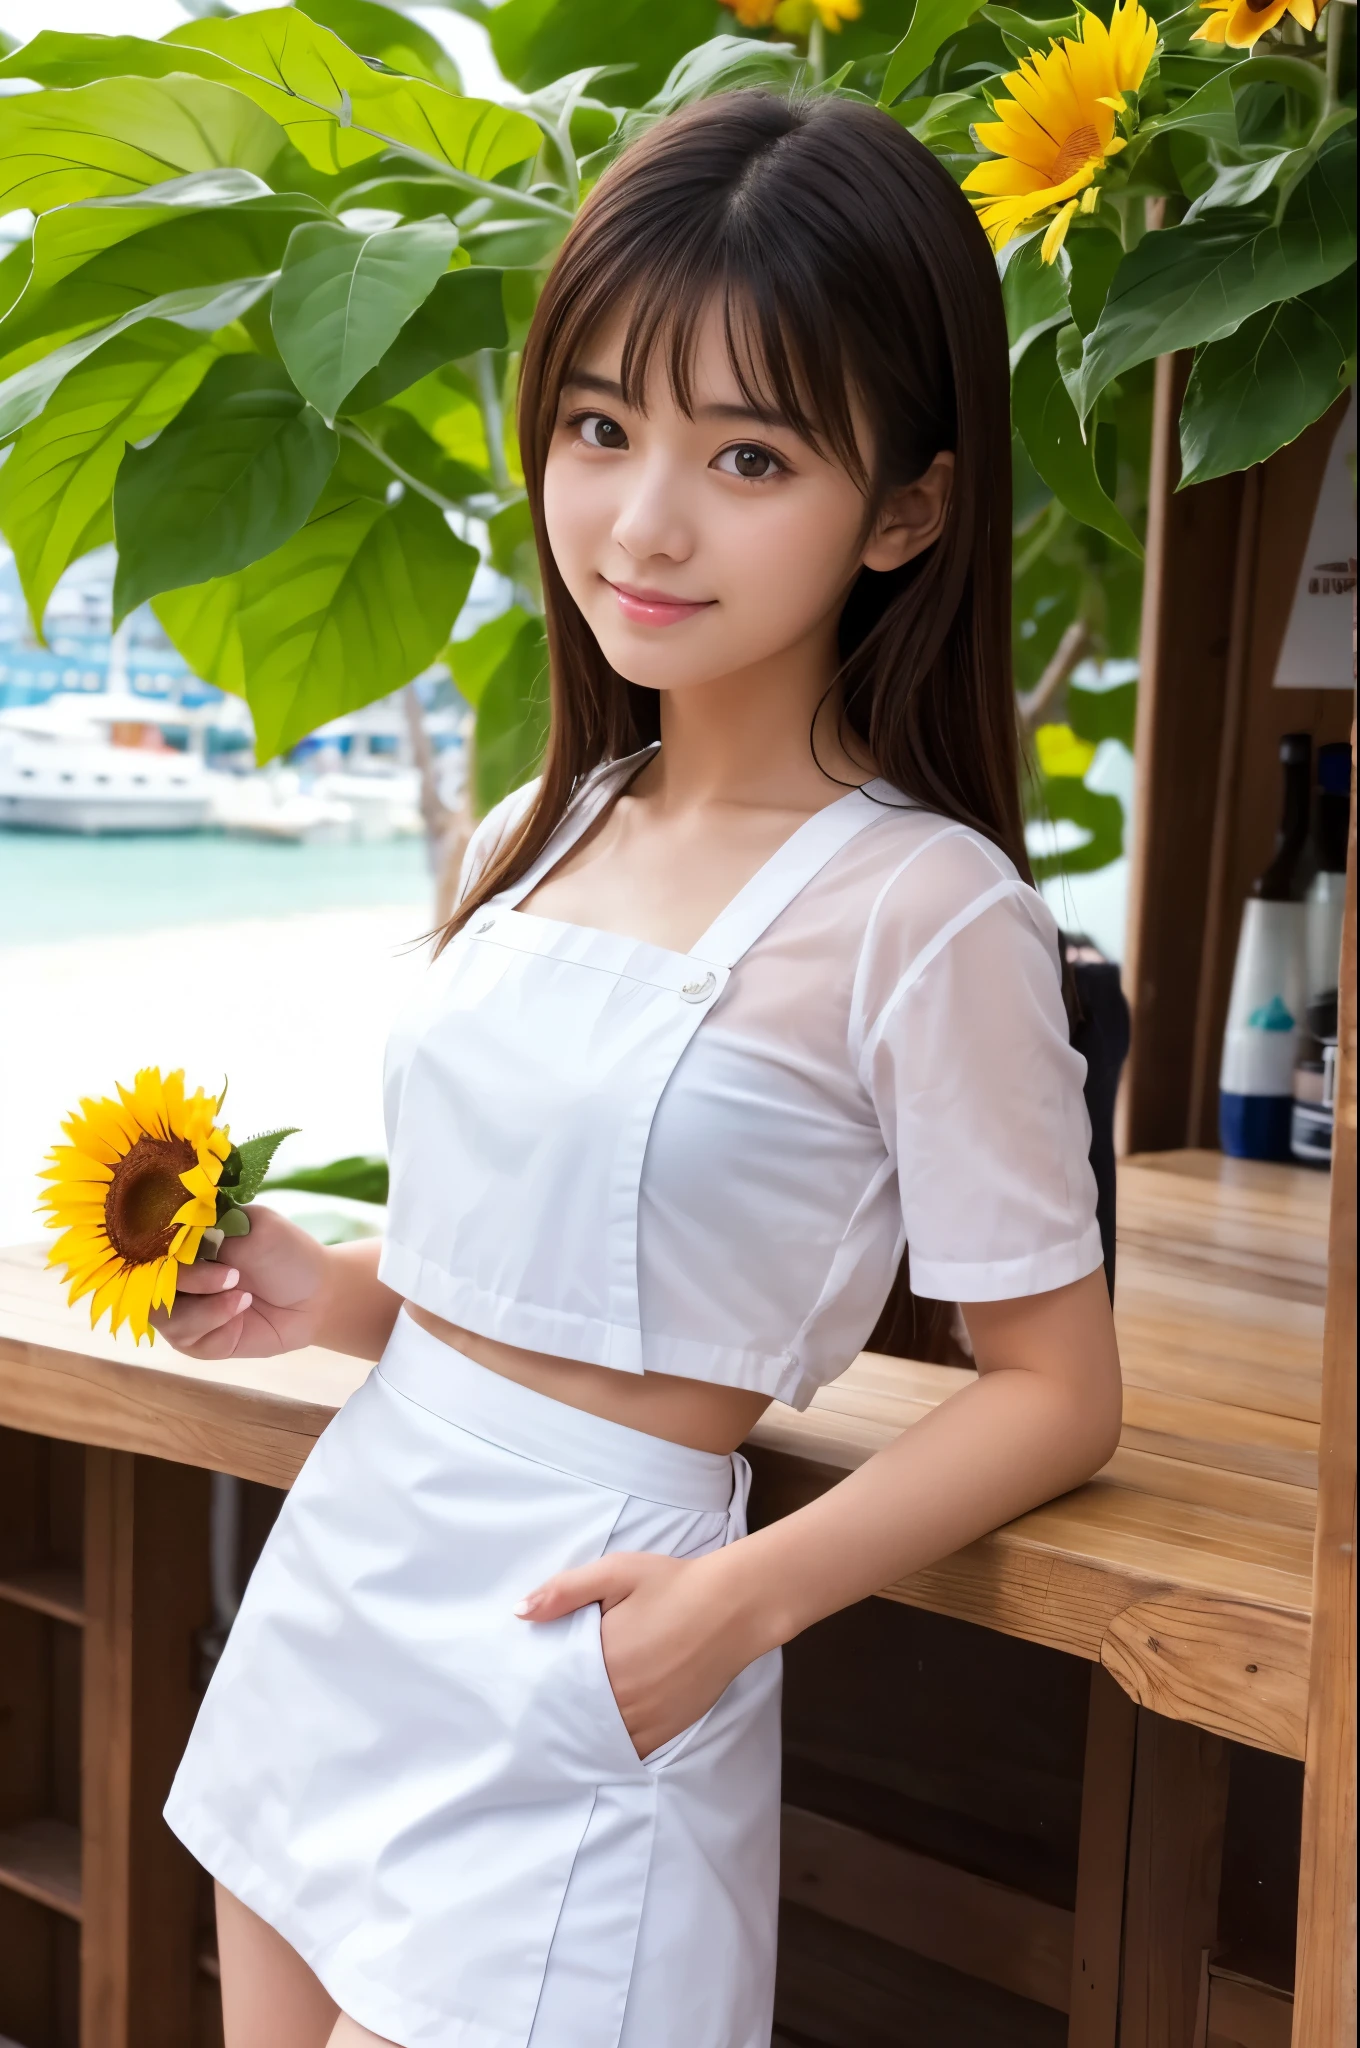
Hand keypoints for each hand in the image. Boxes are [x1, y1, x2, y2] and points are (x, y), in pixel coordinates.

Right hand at [148, 1203, 329, 1359]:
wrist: (316, 1296)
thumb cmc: (287, 1254)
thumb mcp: (256, 1228)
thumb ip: (214, 1230)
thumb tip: (179, 1235)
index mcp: (183, 1242)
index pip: (147, 1245)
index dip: (160, 1250)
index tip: (195, 1249)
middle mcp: (177, 1276)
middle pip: (148, 1286)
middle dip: (188, 1280)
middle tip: (232, 1276)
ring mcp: (186, 1310)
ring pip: (165, 1318)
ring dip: (205, 1308)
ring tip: (243, 1296)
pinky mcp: (200, 1341)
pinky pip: (190, 1340)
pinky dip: (218, 1326)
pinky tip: (243, 1314)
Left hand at [517, 1548, 761, 1760]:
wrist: (734, 1604)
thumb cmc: (674, 1583)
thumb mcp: (616, 1571)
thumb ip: (565, 1591)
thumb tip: (520, 1612)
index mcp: (604, 1658)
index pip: (555, 1686)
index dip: (540, 1689)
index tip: (524, 1689)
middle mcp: (623, 1696)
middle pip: (575, 1716)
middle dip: (558, 1713)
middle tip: (539, 1712)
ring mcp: (648, 1717)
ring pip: (601, 1738)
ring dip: (584, 1732)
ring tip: (566, 1726)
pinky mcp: (669, 1727)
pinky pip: (631, 1749)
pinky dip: (614, 1745)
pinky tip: (603, 1735)